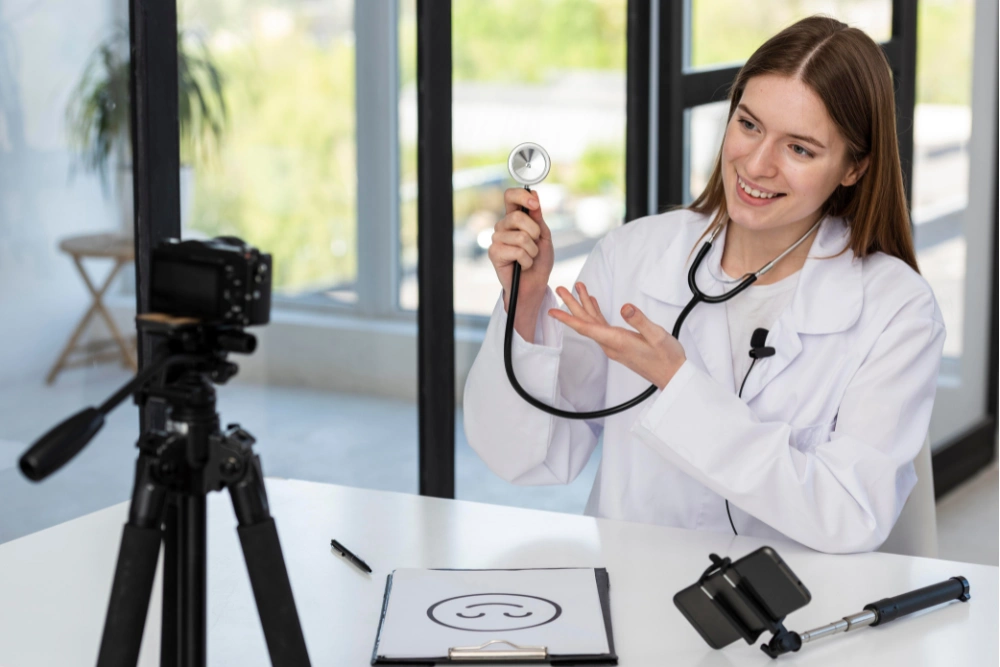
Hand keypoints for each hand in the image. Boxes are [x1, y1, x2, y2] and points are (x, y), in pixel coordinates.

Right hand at [489, 187, 554, 340]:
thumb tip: (534, 195)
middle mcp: (503, 226)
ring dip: (532, 250)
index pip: (510, 196)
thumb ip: (538, 217)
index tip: (535, 203)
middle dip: (534, 231)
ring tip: (530, 257)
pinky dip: (527, 260)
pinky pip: (517, 251)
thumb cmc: (539, 260)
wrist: (534, 284)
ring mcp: (497, 239)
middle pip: (517, 217)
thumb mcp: (544, 236)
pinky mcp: (494, 253)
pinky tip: (523, 265)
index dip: (521, 196)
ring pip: (520, 237)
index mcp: (514, 218)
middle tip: (536, 243)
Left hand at [548, 282, 685, 389]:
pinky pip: (602, 326)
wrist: (673, 375)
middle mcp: (611, 344)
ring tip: (577, 289)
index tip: (552, 311)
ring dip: (584, 306)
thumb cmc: (667, 357)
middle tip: (560, 289)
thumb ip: (640, 320)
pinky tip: (593, 304)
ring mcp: (614, 345)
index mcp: (617, 341)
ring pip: (593, 323)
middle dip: (571, 305)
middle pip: (585, 322)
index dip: (568, 318)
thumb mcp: (657, 335)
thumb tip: (624, 307)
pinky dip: (595, 313)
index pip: (587, 327)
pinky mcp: (620, 344)